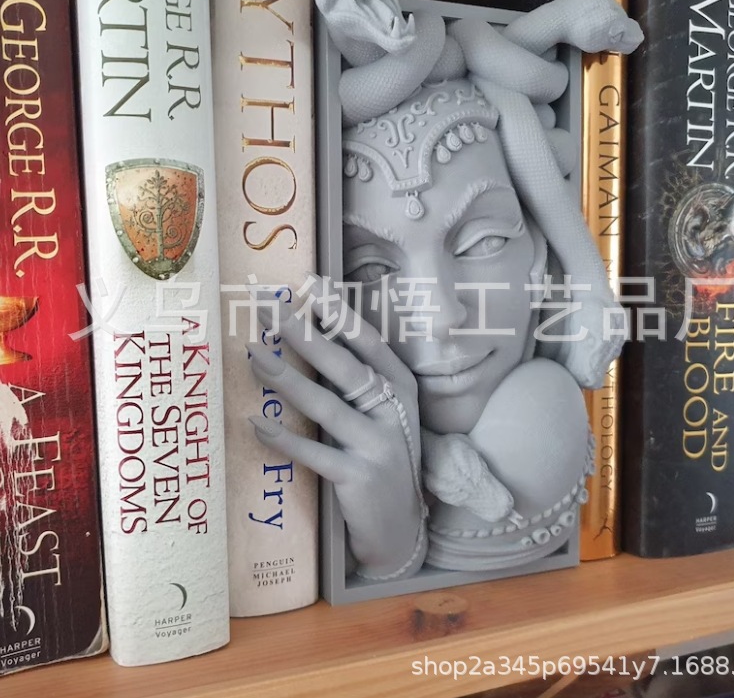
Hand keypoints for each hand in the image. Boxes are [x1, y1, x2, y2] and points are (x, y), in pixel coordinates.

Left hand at [248, 275, 426, 580]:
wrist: (399, 528)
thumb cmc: (384, 461)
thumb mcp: (382, 416)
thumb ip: (357, 384)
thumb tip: (309, 339)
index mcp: (402, 389)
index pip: (369, 342)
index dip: (340, 312)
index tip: (311, 284)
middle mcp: (393, 412)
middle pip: (344, 365)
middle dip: (304, 334)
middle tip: (269, 309)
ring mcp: (378, 445)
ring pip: (326, 405)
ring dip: (285, 379)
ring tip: (252, 356)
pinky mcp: (359, 478)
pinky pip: (314, 454)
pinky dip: (283, 440)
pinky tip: (255, 424)